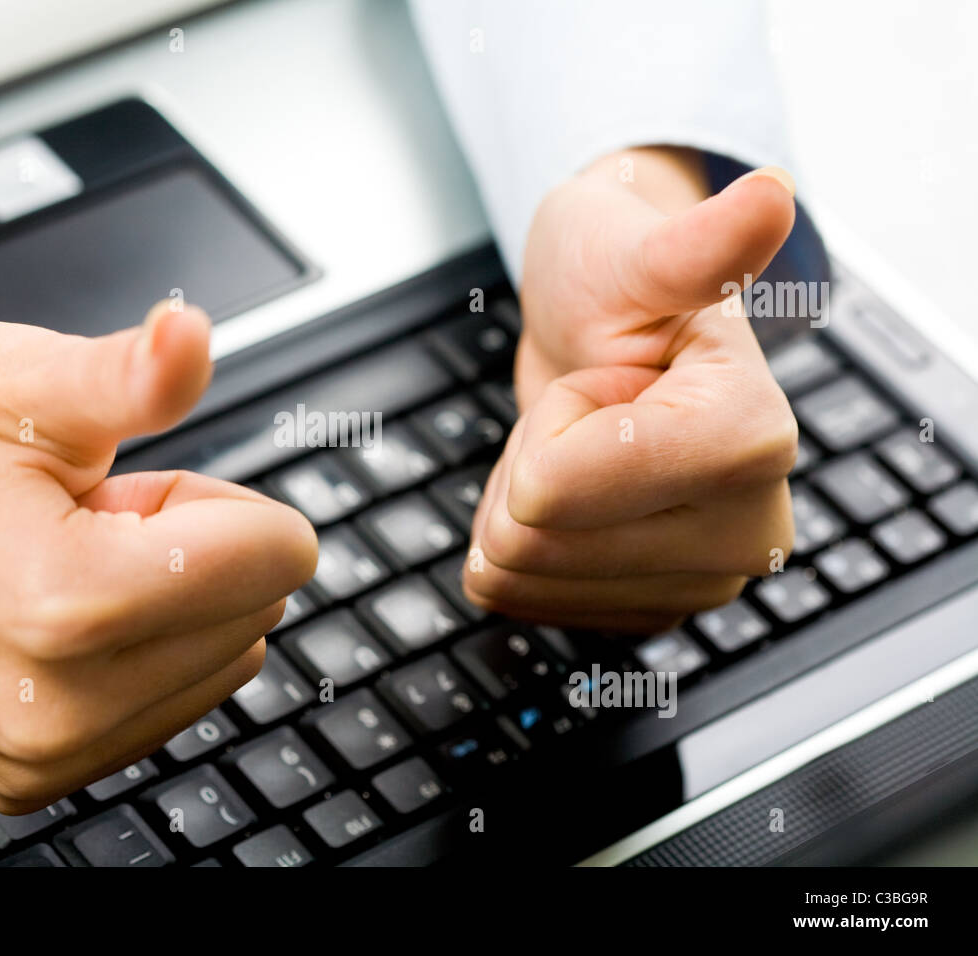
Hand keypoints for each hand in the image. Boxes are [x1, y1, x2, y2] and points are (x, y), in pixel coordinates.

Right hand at [0, 303, 316, 811]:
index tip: (130, 484)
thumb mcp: (25, 382)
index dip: (219, 497)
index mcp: (64, 604)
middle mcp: (54, 707)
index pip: (278, 556)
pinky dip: (141, 650)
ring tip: (62, 556)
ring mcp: (39, 753)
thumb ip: (137, 373)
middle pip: (257, 612)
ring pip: (224, 662)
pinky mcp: (30, 774)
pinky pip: (166, 708)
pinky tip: (54, 608)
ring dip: (171, 601)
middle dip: (195, 549)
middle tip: (86, 516)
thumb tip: (194, 334)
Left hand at [465, 148, 798, 632]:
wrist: (609, 328)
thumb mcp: (635, 251)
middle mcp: (749, 530)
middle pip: (534, 544)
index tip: (602, 378)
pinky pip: (529, 601)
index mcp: (751, 441)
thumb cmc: (618, 280)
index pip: (555, 490)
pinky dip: (525, 541)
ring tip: (582, 444)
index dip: (543, 424)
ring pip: (523, 579)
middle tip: (586, 409)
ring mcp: (707, 580)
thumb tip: (771, 193)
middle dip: (528, 461)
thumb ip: (695, 244)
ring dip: (522, 502)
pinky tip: (576, 491)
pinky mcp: (659, 607)